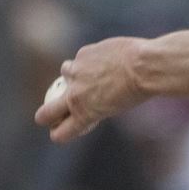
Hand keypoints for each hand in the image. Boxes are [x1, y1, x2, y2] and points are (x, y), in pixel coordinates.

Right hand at [34, 36, 148, 142]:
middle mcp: (75, 96)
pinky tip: (106, 58)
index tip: (58, 131)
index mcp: (85, 115)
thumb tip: (92, 101)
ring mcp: (75, 74)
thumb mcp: (117, 107)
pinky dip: (90, 60)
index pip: (60, 133)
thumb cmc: (138, 91)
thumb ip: (98, 105)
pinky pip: (81, 58)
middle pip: (46, 112)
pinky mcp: (82, 55)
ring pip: (64, 74)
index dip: (58, 133)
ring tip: (91, 73)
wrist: (144, 67)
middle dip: (44, 116)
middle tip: (44, 117)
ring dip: (73, 75)